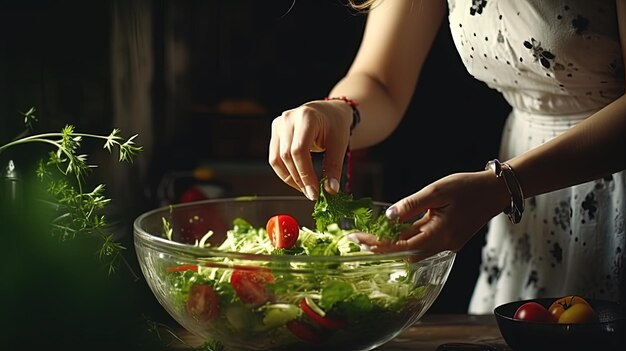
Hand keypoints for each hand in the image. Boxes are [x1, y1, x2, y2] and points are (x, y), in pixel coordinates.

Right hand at [269, 99, 353, 199]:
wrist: (328, 112)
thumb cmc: (335, 125)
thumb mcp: (340, 144)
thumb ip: (334, 166)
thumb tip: (330, 190)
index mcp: (306, 117)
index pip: (299, 150)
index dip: (305, 174)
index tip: (314, 192)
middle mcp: (288, 119)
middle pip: (286, 156)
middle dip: (299, 179)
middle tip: (312, 194)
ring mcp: (279, 125)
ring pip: (277, 159)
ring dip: (290, 178)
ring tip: (305, 188)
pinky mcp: (275, 132)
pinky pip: (275, 158)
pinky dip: (285, 172)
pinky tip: (298, 180)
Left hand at [352, 170, 509, 253]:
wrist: (495, 191)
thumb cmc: (469, 187)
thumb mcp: (437, 190)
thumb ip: (412, 204)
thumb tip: (388, 216)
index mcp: (441, 234)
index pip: (401, 246)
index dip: (377, 245)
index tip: (357, 239)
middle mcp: (443, 245)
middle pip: (404, 254)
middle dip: (380, 248)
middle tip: (358, 239)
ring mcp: (446, 245)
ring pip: (412, 251)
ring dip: (391, 245)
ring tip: (369, 236)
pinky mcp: (447, 240)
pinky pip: (421, 243)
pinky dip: (404, 240)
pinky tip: (391, 231)